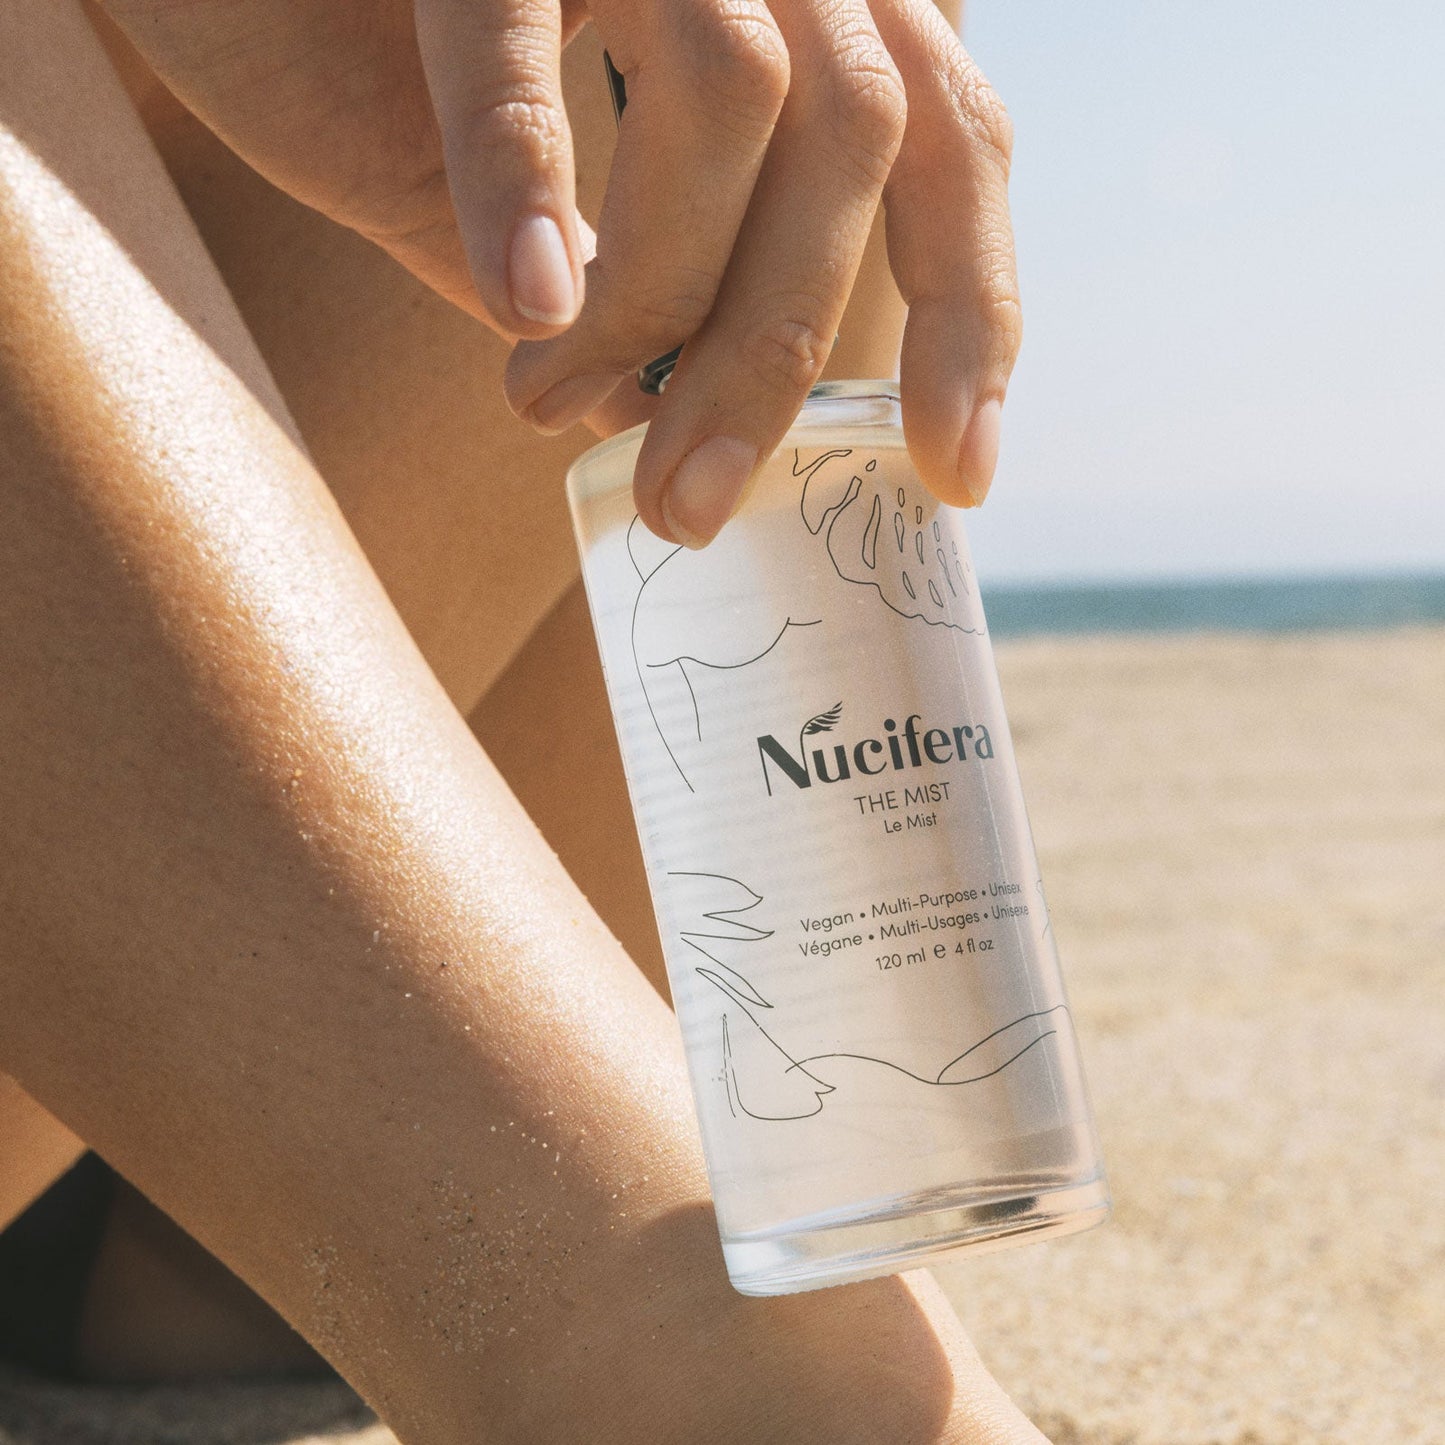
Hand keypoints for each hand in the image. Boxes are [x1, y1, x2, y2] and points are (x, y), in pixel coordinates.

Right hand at [100, 0, 1018, 544]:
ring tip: (548, 403)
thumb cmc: (384, 34)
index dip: (968, 307)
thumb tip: (679, 422)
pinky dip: (524, 177)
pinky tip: (526, 307)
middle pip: (855, 131)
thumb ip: (631, 282)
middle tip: (688, 506)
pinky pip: (513, 37)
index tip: (954, 471)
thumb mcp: (553, 178)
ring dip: (656, 295)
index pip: (949, 138)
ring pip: (734, 87)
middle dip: (774, 354)